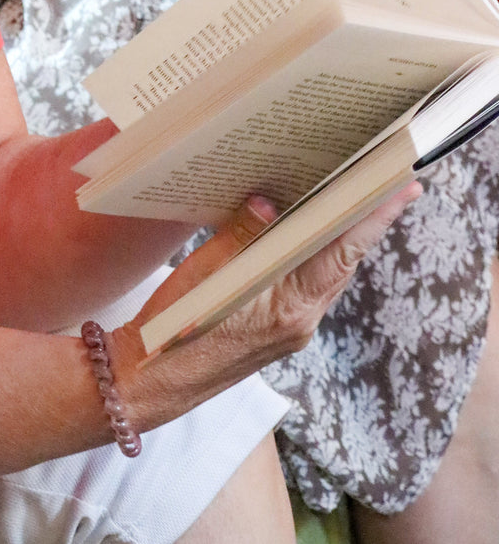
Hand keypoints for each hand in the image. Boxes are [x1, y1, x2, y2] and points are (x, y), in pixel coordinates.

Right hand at [108, 184, 420, 430]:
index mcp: (290, 309)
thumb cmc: (175, 331)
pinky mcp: (279, 329)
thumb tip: (269, 200)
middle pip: (341, 261)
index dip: (373, 218)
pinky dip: (311, 253)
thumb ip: (242, 234)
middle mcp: (302, 321)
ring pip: (325, 272)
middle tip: (379, 176)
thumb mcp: (205, 273)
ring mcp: (293, 328)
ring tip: (346, 194)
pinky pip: (307, 283)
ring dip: (336, 235)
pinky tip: (302, 229)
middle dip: (360, 219)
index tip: (402, 187)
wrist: (153, 380)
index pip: (342, 253)